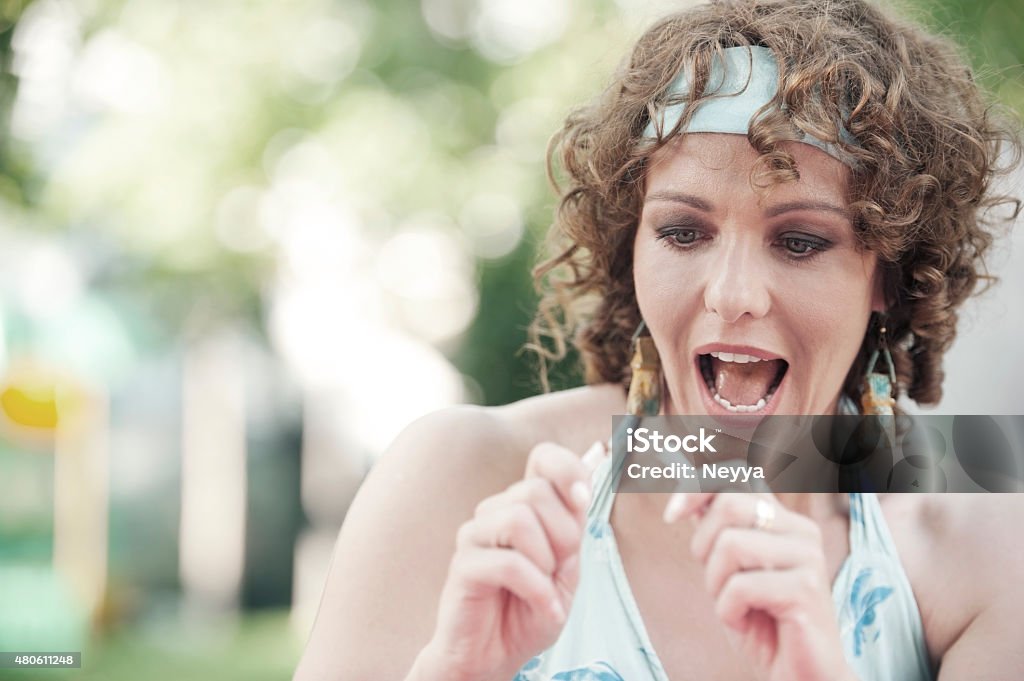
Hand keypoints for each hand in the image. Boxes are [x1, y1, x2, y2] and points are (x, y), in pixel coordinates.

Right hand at [418, 441, 601, 680]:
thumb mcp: (568, 569)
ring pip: (518, 518)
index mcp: (524, 506)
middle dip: (563, 533)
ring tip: (546, 586)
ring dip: (546, 559)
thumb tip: (582, 488)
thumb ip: (574, 528)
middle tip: (560, 568)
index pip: (543, 457)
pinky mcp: (463, 565)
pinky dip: (537, 588)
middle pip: (536, 491)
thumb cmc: (530, 611)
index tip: (583, 501)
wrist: (496, 657)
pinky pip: (508, 562)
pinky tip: (544, 606)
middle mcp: (496, 511)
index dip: (568, 470)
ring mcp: (475, 535)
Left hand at [664, 493, 857, 680]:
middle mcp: (801, 530)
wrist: (801, 676)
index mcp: (783, 520)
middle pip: (730, 505)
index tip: (672, 515)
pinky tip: (746, 621)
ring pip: (731, 544)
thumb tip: (683, 491)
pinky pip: (740, 586)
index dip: (698, 487)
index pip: (738, 476)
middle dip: (704, 546)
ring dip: (716, 583)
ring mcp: (808, 557)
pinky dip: (728, 610)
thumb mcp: (730, 571)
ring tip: (735, 605)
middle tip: (718, 582)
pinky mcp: (806, 589)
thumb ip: (716, 530)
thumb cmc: (763, 623)